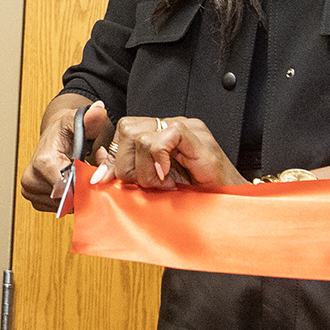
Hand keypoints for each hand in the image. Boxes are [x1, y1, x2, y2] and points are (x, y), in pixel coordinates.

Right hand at [21, 95, 112, 212]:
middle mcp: (31, 178)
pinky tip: (71, 183)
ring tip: (78, 174)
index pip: (68, 189)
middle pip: (67, 199)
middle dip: (82, 189)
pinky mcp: (34, 199)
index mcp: (43, 162)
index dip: (85, 185)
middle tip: (87, 171)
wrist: (54, 134)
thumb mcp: (79, 121)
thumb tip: (99, 109)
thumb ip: (91, 119)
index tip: (93, 173)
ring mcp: (31, 190)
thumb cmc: (66, 129)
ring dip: (76, 194)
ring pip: (64, 205)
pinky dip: (69, 199)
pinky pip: (58, 208)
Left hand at [96, 115, 245, 189]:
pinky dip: (160, 160)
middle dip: (129, 166)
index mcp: (160, 133)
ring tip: (165, 185)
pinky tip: (170, 177)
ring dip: (146, 169)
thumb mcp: (153, 185)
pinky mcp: (197, 136)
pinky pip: (165, 137)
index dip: (113, 157)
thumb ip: (130, 173)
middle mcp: (171, 126)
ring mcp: (185, 128)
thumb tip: (99, 171)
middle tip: (151, 186)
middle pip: (127, 131)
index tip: (109, 180)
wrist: (230, 204)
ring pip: (141, 137)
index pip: (124, 132)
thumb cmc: (196, 196)